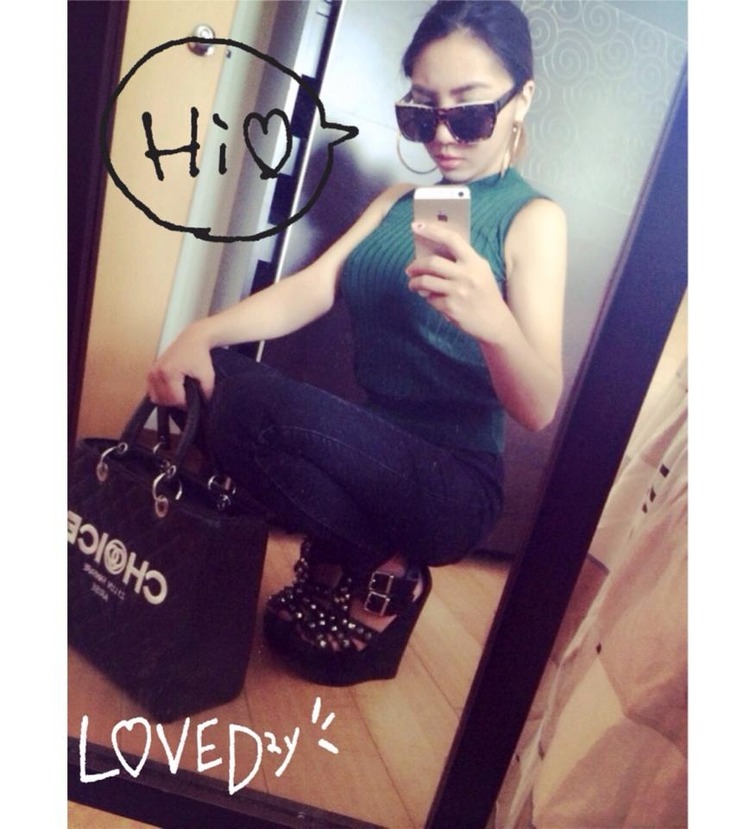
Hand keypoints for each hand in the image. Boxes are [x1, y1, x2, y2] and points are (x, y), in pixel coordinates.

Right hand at [146, 322, 215, 406]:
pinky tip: (172, 390)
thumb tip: (204, 405)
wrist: (192, 339)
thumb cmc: (199, 354)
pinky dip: (161, 394)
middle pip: (165, 400)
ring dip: (169, 400)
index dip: (187, 404)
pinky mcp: (150, 371)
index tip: (195, 400)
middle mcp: (157, 372)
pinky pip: (152, 391)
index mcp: (169, 372)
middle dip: (178, 402)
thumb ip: (206, 393)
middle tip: (189, 396)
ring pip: (156, 398)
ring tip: (181, 393)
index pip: (175, 399)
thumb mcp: (208, 375)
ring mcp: (152, 371)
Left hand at [405, 222, 505, 341]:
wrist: (495, 323)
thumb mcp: (480, 272)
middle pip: (432, 262)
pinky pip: (430, 299)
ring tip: (413, 284)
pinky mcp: (451, 308)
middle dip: (416, 265)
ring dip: (415, 283)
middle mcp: (467, 275)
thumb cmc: (484, 294)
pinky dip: (427, 298)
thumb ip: (461, 261)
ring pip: (425, 282)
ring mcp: (458, 292)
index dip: (432, 230)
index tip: (417, 226)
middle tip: (409, 269)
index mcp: (475, 262)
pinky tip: (431, 299)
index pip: (451, 239)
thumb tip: (431, 253)